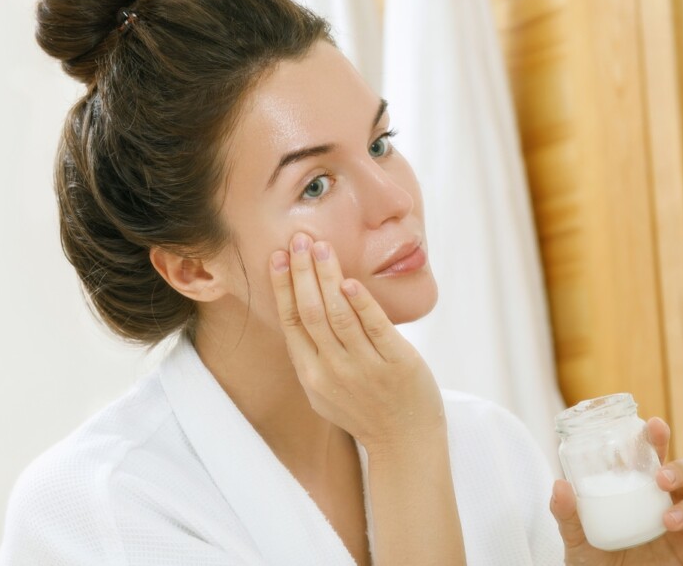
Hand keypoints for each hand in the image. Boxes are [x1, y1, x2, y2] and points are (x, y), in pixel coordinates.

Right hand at [268, 233, 444, 452]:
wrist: (406, 444)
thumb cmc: (366, 412)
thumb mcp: (326, 391)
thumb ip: (313, 357)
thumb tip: (302, 311)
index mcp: (311, 376)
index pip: (291, 322)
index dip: (282, 287)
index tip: (276, 257)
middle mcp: (333, 371)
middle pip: (310, 312)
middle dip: (301, 272)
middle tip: (298, 238)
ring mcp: (365, 368)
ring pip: (338, 315)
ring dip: (327, 277)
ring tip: (321, 247)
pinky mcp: (396, 363)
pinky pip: (375, 327)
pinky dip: (361, 303)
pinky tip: (350, 282)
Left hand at [549, 418, 682, 564]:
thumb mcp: (578, 542)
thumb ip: (568, 516)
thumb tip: (559, 485)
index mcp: (644, 493)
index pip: (656, 457)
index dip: (658, 439)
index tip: (654, 426)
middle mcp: (671, 504)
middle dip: (682, 468)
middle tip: (662, 479)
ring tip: (668, 520)